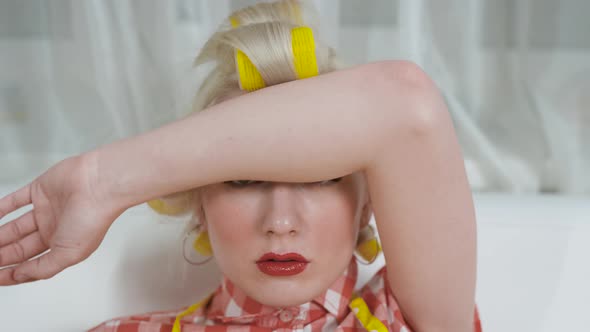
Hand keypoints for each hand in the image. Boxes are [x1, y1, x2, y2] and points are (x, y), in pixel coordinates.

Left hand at [0, 155, 124, 284]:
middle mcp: (54, 229)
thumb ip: (43, 268)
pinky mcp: (40, 191)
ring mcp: (46, 210)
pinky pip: (15, 201)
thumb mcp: (69, 254)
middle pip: (20, 247)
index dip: (12, 273)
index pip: (32, 265)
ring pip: (15, 227)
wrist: (99, 185)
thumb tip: (21, 275)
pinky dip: (1, 208)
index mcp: (63, 246)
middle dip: (2, 256)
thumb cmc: (93, 218)